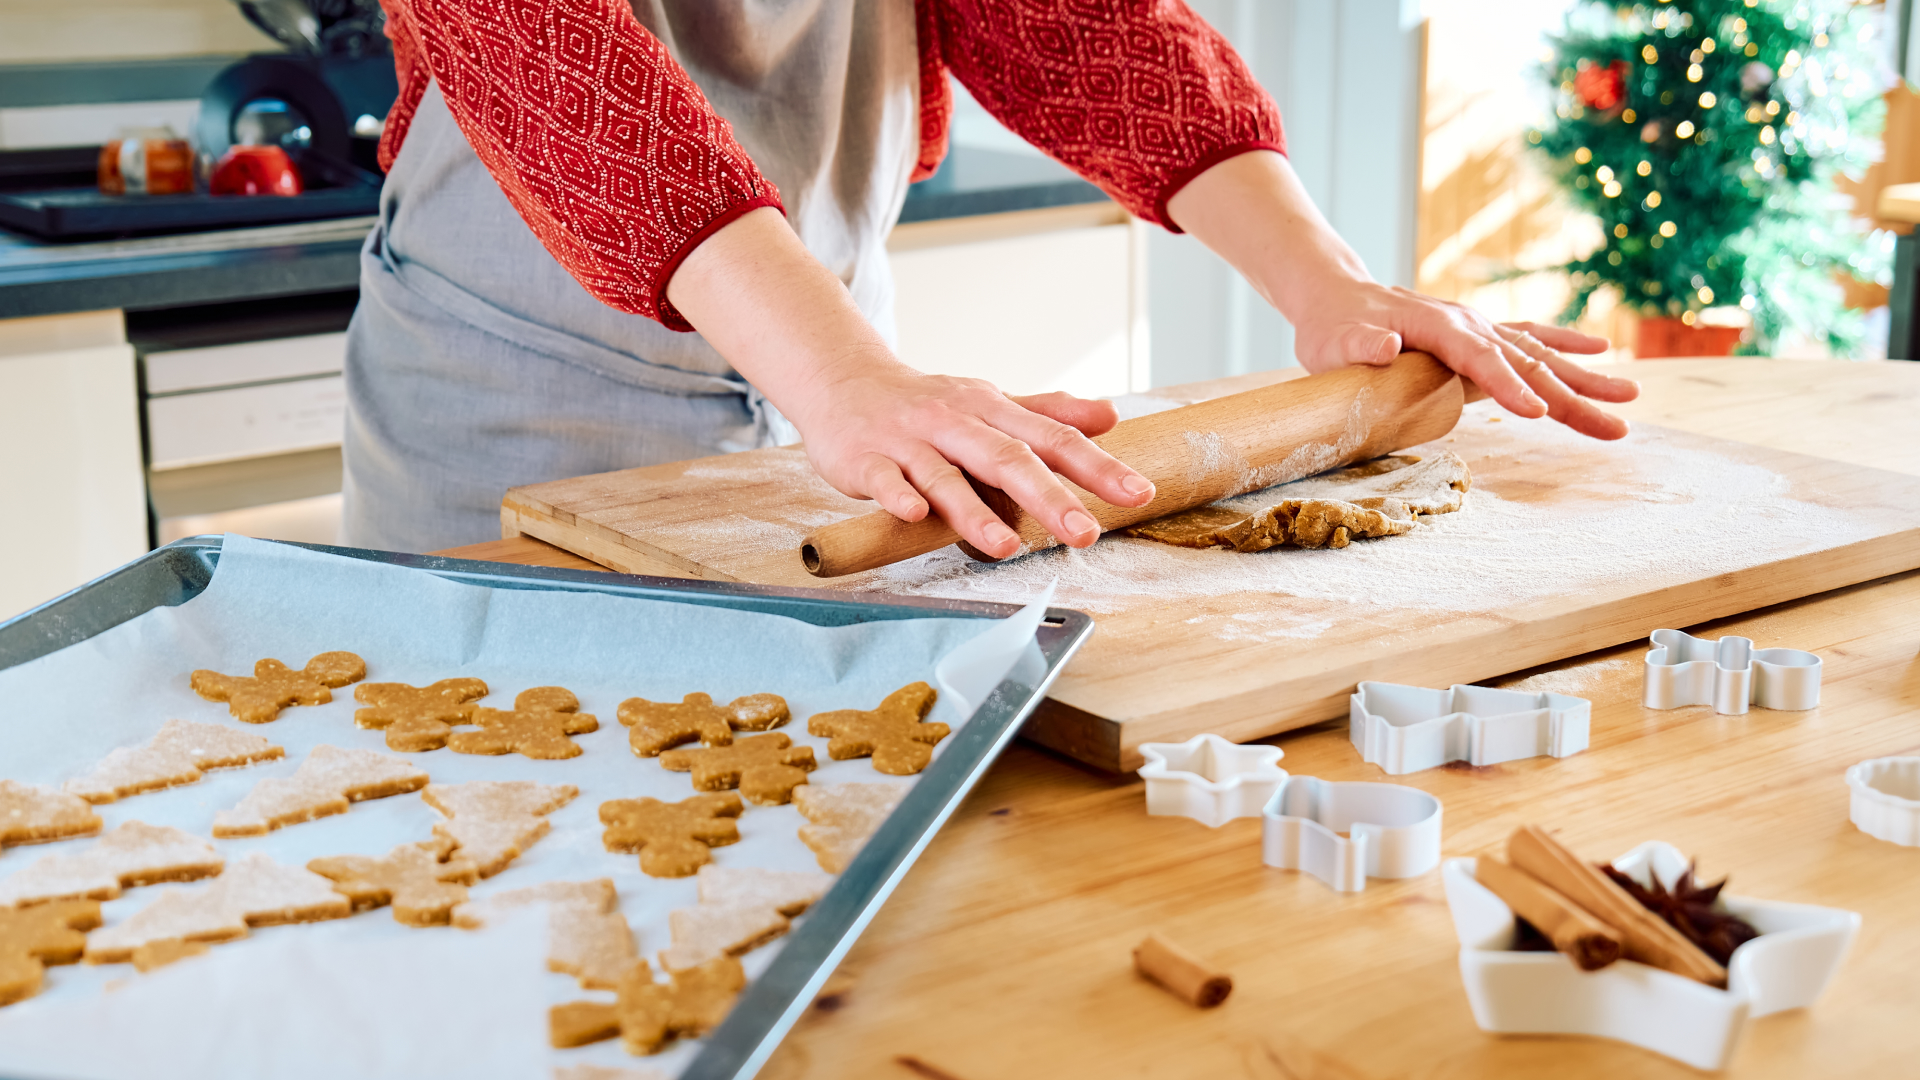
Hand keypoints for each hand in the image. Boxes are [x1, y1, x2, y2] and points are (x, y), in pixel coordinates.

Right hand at [665, 207, 1154, 555]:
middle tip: (1085, 533)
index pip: (1051, 437)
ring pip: (945, 477)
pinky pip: (884, 482)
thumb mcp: (989, 401)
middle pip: (1007, 458)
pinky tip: (916, 517)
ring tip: (1007, 546)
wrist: (843, 379)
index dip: (1096, 466)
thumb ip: (1047, 413)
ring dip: (974, 512)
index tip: (1137, 493)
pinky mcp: (865, 461)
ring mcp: (908, 442)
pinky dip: (899, 498)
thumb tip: (1110, 416)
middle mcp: (954, 422)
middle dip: (1048, 496)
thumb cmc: (926, 402)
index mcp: (991, 409)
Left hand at [1290, 285, 1640, 439]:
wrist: (1336, 295)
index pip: (1480, 359)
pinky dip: (1564, 347)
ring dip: (1585, 378)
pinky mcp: (1477, 335)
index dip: (1509, 386)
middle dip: (1573, 396)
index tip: (1537, 412)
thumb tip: (1385, 346)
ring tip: (1631, 396)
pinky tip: (1601, 353)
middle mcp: (1468, 324)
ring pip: (1539, 355)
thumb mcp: (1334, 339)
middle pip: (1527, 363)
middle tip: (1618, 425)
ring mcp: (1477, 328)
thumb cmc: (1332, 325)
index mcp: (1438, 326)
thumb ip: (1360, 345)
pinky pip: (1529, 341)